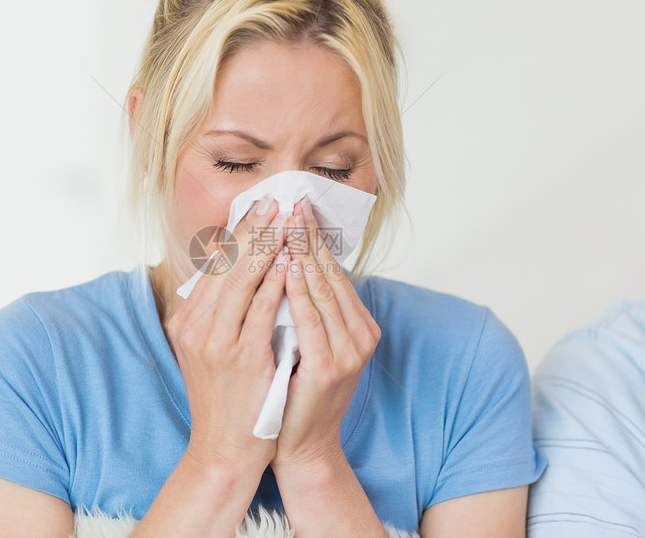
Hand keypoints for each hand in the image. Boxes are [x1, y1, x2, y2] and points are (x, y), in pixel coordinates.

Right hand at [165, 195, 288, 473]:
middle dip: (254, 228)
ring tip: (286, 220)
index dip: (239, 233)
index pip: (215, 265)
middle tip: (275, 200)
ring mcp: (217, 341)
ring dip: (267, 245)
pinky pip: (261, 309)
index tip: (259, 207)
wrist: (223, 448)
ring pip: (242, 279)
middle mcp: (196, 327)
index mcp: (188, 321)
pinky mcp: (242, 357)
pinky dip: (275, 281)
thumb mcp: (209, 350)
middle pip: (227, 265)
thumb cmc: (225, 397)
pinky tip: (290, 261)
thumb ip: (219, 312)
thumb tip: (235, 272)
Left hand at [273, 197, 381, 468]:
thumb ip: (303, 306)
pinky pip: (312, 319)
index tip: (297, 206)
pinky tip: (287, 267)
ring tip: (288, 222)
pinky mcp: (331, 367)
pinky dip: (299, 291)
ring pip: (324, 290)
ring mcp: (349, 350)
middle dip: (309, 235)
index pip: (333, 270)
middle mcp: (360, 334)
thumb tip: (284, 261)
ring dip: (304, 253)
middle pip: (331, 273)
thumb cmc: (295, 391)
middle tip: (293, 200)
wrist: (300, 445)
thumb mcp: (304, 342)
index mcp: (355, 324)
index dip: (314, 237)